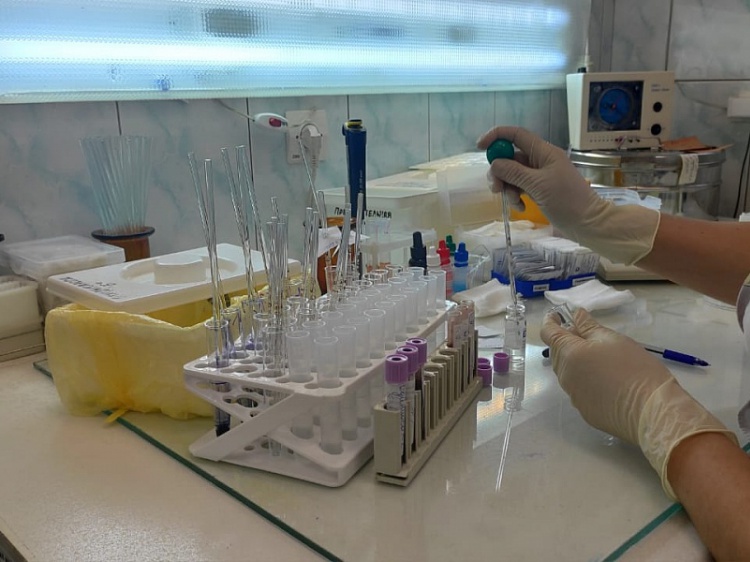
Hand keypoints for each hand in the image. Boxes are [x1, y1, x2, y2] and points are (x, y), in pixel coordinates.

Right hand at [477, 126, 599, 229]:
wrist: (587, 222)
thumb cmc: (567, 200)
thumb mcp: (537, 185)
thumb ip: (513, 172)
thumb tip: (494, 164)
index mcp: (544, 152)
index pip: (516, 135)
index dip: (497, 136)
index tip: (480, 147)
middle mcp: (540, 160)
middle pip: (510, 157)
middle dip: (500, 171)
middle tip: (496, 189)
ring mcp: (540, 175)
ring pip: (513, 174)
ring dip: (507, 187)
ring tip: (513, 202)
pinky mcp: (539, 189)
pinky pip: (519, 187)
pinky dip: (515, 196)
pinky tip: (520, 207)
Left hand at [541, 307, 736, 498]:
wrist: (651, 410)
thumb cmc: (633, 367)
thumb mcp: (613, 339)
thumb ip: (589, 326)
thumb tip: (575, 314)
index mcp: (569, 354)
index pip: (549, 333)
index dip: (551, 322)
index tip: (557, 315)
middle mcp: (565, 375)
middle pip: (557, 353)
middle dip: (566, 341)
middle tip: (587, 335)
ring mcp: (573, 396)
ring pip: (567, 372)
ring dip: (575, 361)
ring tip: (598, 357)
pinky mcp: (584, 410)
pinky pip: (578, 389)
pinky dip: (585, 379)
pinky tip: (605, 379)